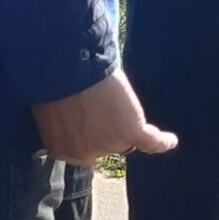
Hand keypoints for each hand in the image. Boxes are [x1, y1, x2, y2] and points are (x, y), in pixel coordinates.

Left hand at [33, 69, 175, 167]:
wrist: (64, 67)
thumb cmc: (51, 80)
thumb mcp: (48, 107)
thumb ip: (59, 121)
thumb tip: (68, 118)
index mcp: (60, 148)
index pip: (81, 151)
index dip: (88, 137)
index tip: (91, 126)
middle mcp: (84, 152)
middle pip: (105, 147)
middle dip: (104, 132)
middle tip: (102, 108)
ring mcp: (109, 143)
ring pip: (126, 139)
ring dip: (125, 122)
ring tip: (116, 98)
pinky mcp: (130, 131)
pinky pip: (152, 142)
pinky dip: (162, 142)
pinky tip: (170, 141)